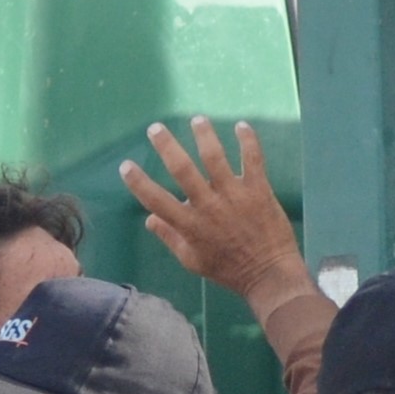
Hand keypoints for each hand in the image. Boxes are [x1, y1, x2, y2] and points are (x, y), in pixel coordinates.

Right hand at [126, 118, 308, 320]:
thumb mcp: (192, 260)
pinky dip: (248, 140)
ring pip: (215, 157)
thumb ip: (170, 238)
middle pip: (182, 169)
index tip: (125, 165)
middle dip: (166, 145)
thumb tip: (148, 219)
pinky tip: (241, 125)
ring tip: (197, 119)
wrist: (269, 274)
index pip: (155, 200)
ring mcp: (234, 195)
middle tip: (156, 128)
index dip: (138, 182)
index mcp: (188, 225)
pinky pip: (253, 159)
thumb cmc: (228, 270)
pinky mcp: (258, 190)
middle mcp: (208, 206)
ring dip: (204, 135)